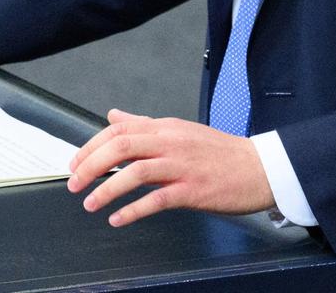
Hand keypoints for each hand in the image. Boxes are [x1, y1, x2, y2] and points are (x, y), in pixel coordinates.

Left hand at [67, 109, 276, 225]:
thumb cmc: (221, 153)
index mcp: (166, 127)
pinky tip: (118, 218)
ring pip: (135, 172)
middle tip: (75, 183)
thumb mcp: (180, 130)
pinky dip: (133, 210)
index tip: (76, 162)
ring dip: (107, 189)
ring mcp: (183, 166)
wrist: (261, 168)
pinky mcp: (194, 190)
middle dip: (91, 165)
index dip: (91, 146)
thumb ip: (144, 125)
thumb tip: (114, 116)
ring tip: (91, 203)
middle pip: (121, 146)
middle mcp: (171, 142)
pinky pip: (157, 199)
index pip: (119, 130)